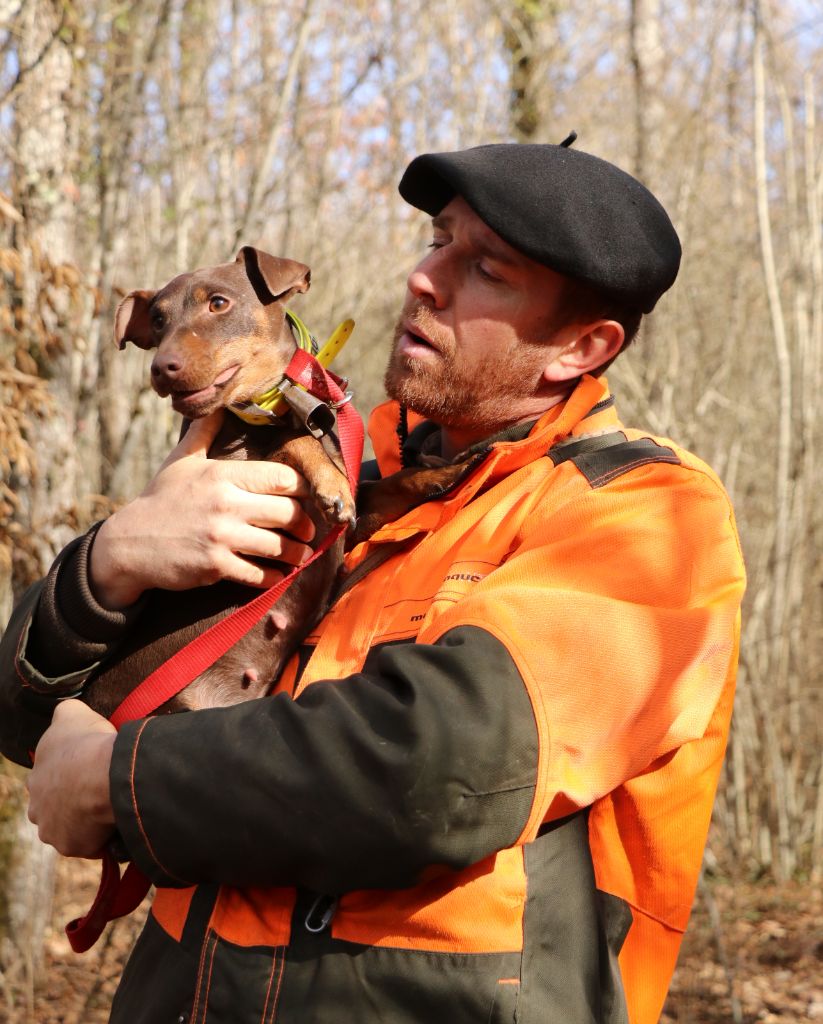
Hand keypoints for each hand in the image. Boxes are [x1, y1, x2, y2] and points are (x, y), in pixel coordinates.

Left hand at [27, 700, 116, 857]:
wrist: (102, 774)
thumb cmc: (87, 743)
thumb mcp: (71, 713)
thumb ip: (64, 712)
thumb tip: (66, 710)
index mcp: (36, 779)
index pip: (50, 782)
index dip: (70, 777)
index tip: (89, 772)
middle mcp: (37, 809)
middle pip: (56, 810)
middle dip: (74, 805)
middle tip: (99, 794)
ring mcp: (53, 831)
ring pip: (71, 829)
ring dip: (87, 823)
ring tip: (110, 810)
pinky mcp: (72, 846)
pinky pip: (91, 845)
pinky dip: (103, 838)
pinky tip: (117, 823)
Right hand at [90, 411, 315, 608]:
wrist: (128, 544)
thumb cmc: (160, 500)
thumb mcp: (181, 461)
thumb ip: (204, 433)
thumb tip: (218, 405)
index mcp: (222, 475)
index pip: (281, 478)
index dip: (302, 489)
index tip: (306, 497)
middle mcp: (225, 504)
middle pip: (287, 512)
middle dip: (304, 524)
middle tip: (309, 530)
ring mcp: (221, 537)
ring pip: (278, 546)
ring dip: (296, 554)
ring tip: (302, 555)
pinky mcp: (215, 566)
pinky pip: (258, 574)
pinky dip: (274, 576)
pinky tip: (279, 574)